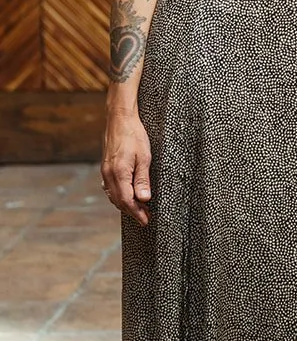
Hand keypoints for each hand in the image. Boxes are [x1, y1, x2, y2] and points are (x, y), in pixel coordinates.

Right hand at [101, 110, 152, 225]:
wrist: (120, 119)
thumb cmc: (134, 135)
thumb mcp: (144, 157)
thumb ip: (143, 180)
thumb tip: (144, 200)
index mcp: (119, 173)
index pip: (127, 201)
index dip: (136, 213)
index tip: (146, 221)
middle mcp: (109, 175)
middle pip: (119, 201)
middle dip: (132, 211)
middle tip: (146, 217)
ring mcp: (105, 171)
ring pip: (113, 195)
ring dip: (126, 204)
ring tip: (140, 209)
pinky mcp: (106, 167)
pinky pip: (110, 188)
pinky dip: (119, 195)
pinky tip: (127, 195)